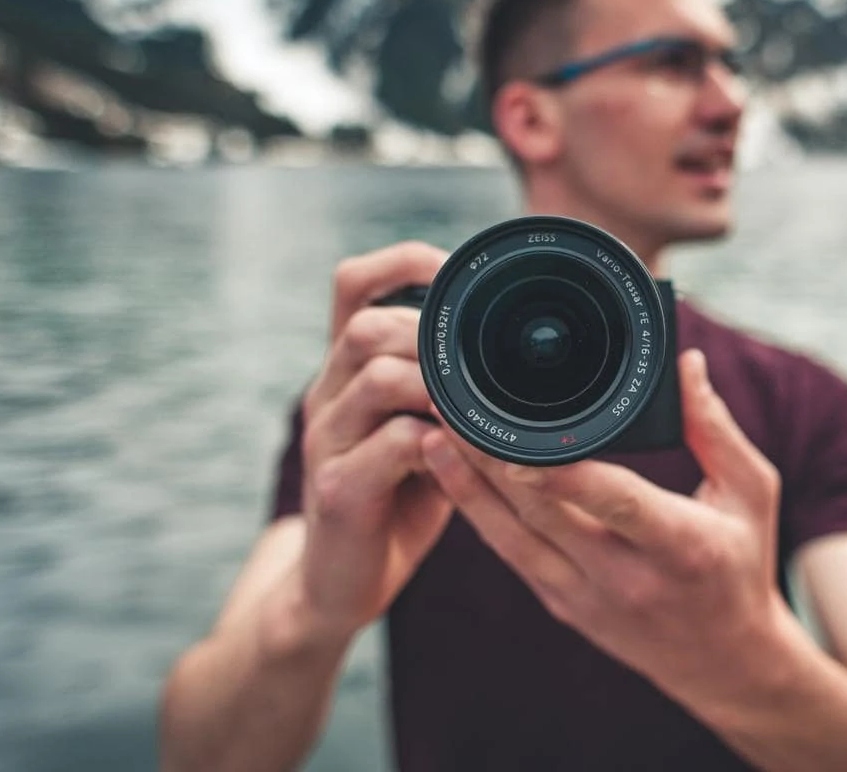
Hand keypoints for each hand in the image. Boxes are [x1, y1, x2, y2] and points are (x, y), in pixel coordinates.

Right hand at [292, 242, 454, 641]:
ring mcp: (328, 441)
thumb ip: (449, 387)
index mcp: (347, 371)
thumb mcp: (423, 427)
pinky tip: (458, 452)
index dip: (403, 262)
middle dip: (429, 331)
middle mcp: (328, 395)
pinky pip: (387, 446)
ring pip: (375, 376)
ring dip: (437, 383)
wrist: (340, 584)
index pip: (353, 284)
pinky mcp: (339, 491)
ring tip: (477, 404)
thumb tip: (518, 343)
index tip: (455, 269)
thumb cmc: (397, 497)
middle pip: (364, 325)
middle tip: (480, 358)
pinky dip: (432, 441)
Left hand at [420, 349, 789, 706]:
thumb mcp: (750, 493)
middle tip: (453, 408)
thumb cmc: (741, 564)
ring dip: (469, 488)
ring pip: (513, 539)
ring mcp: (587, 597)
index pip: (615, 504)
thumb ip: (716, 428)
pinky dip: (479, 515)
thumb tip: (685, 360)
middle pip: (544, 516)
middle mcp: (627, 577)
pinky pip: (511, 556)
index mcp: (680, 544)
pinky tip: (452, 475)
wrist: (725, 663)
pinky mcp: (562, 605)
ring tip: (434, 435)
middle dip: (492, 461)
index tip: (516, 445)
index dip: (564, 476)